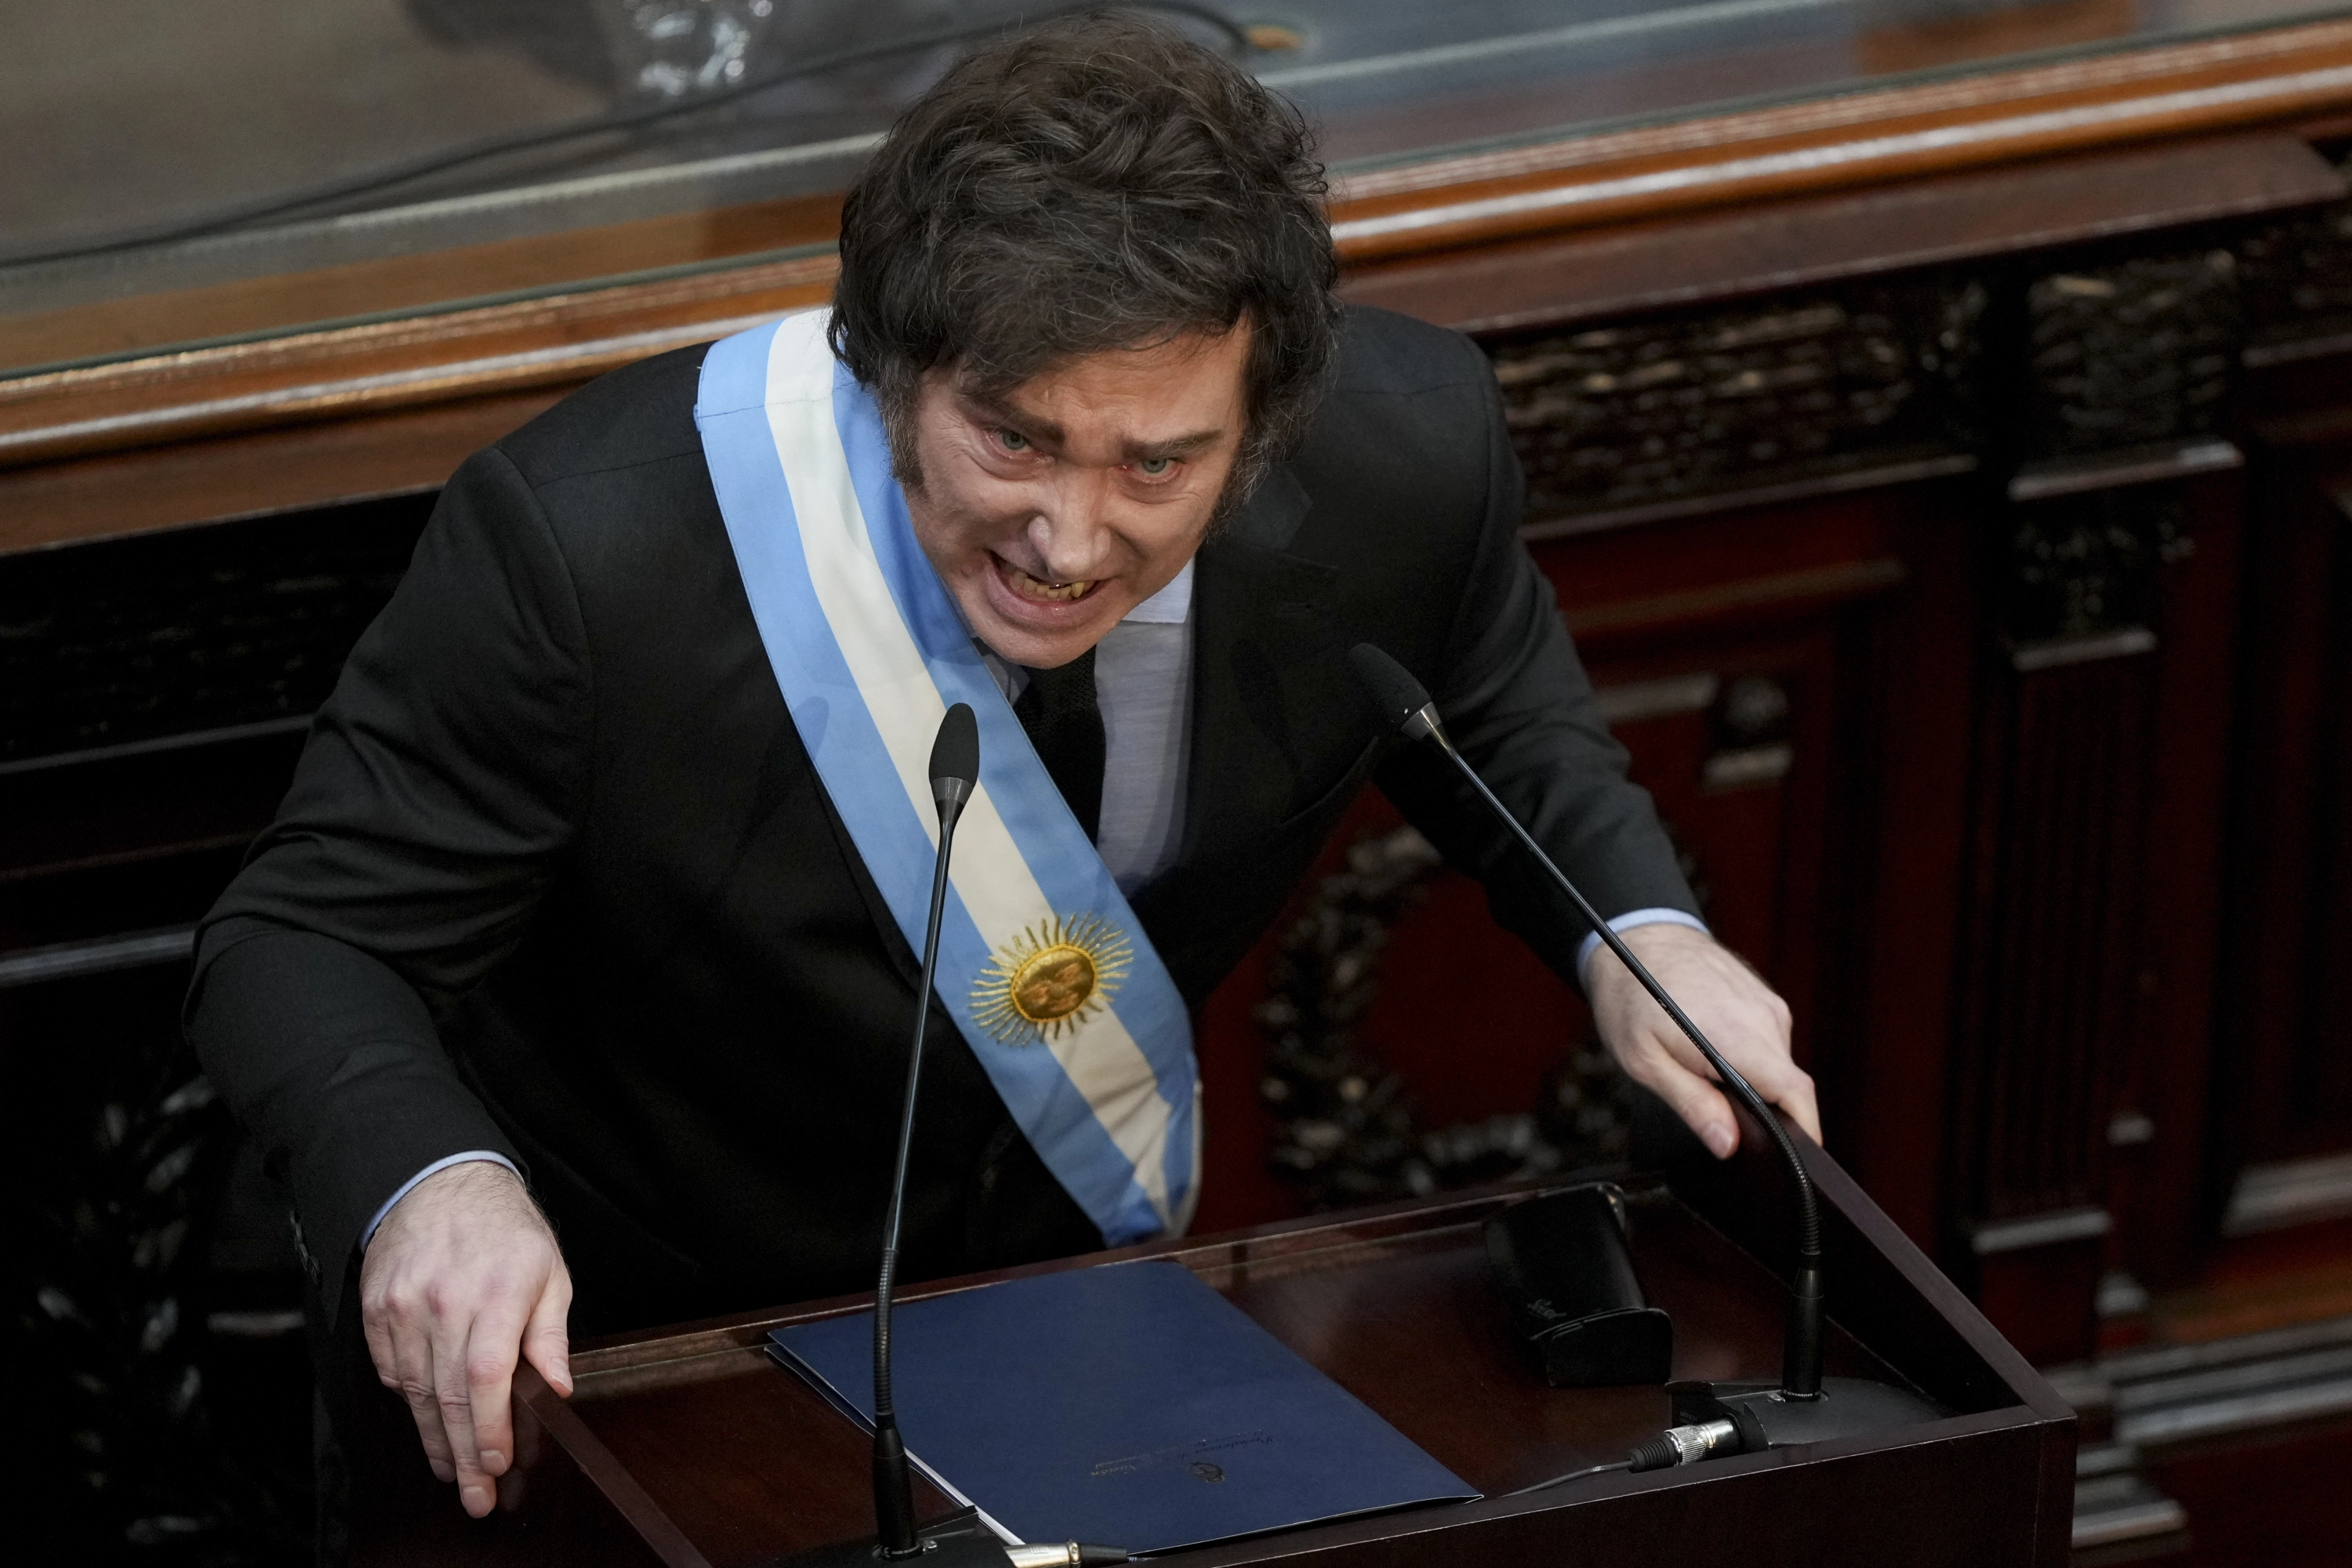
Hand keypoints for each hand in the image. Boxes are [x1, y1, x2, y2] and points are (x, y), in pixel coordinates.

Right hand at [359, 1160, 573, 1517]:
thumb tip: (558, 1389)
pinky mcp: (377, 1311)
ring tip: (452, 1472)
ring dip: (435, 1439)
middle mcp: (445, 1303)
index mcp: (496, 1292)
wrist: (438, 1181)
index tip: (497, 1465)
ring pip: (417, 1392)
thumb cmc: (504, 1229)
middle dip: (463, 1455)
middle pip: (450, 1397)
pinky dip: (411, 1400)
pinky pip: (392, 1372)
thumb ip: (550, 1334)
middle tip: (475, 1496)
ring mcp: (404, 1308)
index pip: (487, 1378)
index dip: (489, 1429)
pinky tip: (428, 1419)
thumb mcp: (549, 1271)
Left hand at [1586, 923, 1816, 1156]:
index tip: (1799, 1161)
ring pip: (1776, 1064)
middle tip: (1720, 1117)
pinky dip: (1748, 1056)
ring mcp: (1767, 1004)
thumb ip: (1692, 1104)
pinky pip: (1768, 1041)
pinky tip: (1711, 1047)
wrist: (1634, 938)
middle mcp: (1764, 1018)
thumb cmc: (1631, 997)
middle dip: (1765, 1111)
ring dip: (1752, 1080)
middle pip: (1786, 1085)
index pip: (1795, 1093)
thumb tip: (1728, 1143)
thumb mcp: (1645, 1062)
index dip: (1804, 1132)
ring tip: (1703, 1070)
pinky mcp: (1764, 998)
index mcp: (1739, 1036)